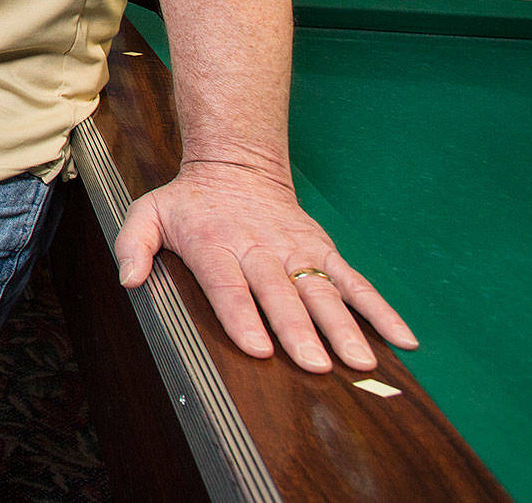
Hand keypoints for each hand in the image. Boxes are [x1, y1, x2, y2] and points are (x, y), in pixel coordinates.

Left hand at [115, 160, 416, 373]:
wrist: (235, 165)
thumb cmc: (188, 202)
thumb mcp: (147, 213)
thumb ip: (134, 246)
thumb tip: (129, 281)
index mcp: (215, 244)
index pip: (229, 285)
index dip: (242, 316)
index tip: (258, 349)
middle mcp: (259, 249)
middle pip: (280, 294)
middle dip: (297, 330)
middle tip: (314, 366)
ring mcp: (295, 250)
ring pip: (322, 290)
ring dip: (343, 326)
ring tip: (361, 362)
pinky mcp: (322, 249)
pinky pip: (354, 280)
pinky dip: (380, 308)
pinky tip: (402, 339)